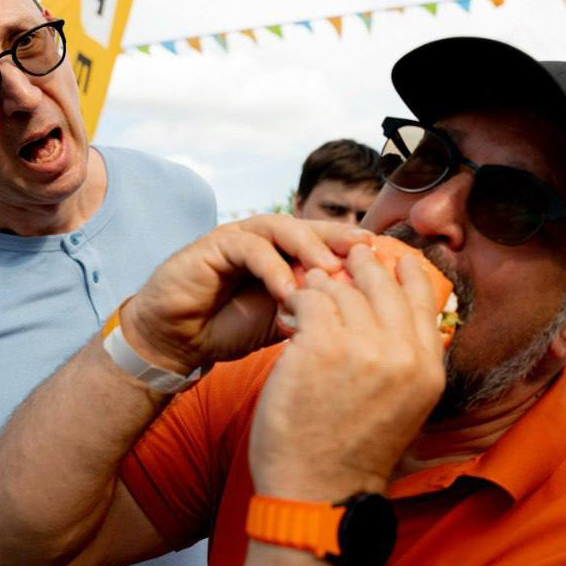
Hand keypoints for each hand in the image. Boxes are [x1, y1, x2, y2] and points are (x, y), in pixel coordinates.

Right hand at [120, 215, 371, 375]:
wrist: (177, 340)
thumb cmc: (231, 328)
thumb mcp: (285, 322)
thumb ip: (316, 311)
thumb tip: (366, 318)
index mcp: (287, 254)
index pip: (328, 240)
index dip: (357, 248)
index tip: (388, 261)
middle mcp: (266, 239)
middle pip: (311, 225)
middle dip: (340, 238)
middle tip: (366, 255)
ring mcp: (239, 237)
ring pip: (282, 227)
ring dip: (308, 247)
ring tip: (329, 271)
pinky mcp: (212, 245)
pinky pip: (249, 247)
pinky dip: (272, 267)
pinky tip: (288, 291)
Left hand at [248, 243, 447, 498]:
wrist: (318, 491)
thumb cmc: (352, 452)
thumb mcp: (403, 407)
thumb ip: (405, 361)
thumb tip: (396, 317)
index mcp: (427, 370)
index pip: (425, 300)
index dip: (408, 272)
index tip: (394, 258)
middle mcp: (402, 355)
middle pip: (385, 286)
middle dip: (364, 265)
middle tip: (349, 254)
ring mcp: (363, 348)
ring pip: (343, 290)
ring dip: (322, 287)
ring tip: (308, 295)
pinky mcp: (322, 345)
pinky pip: (310, 300)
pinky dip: (299, 301)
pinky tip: (291, 313)